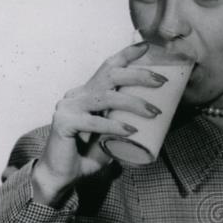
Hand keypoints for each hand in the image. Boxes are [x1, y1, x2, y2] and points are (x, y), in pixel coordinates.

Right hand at [32, 43, 165, 204]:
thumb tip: (156, 118)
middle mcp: (77, 95)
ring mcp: (68, 107)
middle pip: (110, 75)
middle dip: (138, 74)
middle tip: (162, 82)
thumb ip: (125, 123)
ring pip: (105, 96)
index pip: (108, 67)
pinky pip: (93, 122)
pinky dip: (114, 125)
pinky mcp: (63, 123)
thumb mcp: (112, 135)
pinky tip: (130, 130)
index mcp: (88, 93)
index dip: (127, 54)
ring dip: (133, 102)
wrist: (60, 176)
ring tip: (154, 112)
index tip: (147, 46)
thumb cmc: (87, 156)